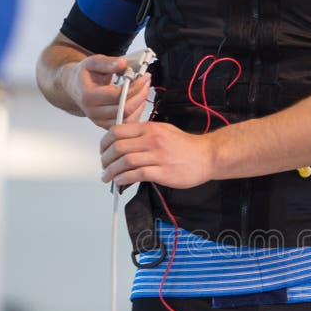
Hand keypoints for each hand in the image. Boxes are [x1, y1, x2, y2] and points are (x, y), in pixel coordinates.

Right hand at [69, 54, 150, 128]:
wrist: (75, 88)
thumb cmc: (84, 76)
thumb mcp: (92, 63)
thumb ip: (107, 63)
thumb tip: (122, 63)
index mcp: (88, 96)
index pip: (117, 95)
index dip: (134, 86)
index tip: (143, 76)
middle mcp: (93, 112)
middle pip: (125, 108)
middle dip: (140, 94)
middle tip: (146, 82)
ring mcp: (100, 121)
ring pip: (128, 118)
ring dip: (140, 103)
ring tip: (143, 89)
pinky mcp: (107, 126)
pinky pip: (127, 123)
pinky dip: (136, 112)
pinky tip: (138, 100)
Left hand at [100, 122, 215, 188]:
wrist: (207, 156)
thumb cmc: (186, 146)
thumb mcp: (163, 130)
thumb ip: (143, 133)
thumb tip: (122, 141)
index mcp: (150, 128)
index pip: (117, 131)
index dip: (104, 143)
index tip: (102, 151)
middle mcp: (153, 140)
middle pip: (118, 147)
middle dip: (105, 159)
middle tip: (103, 166)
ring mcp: (158, 156)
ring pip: (125, 162)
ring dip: (111, 171)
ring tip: (107, 177)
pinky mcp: (163, 172)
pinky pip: (137, 174)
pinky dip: (124, 179)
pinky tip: (120, 182)